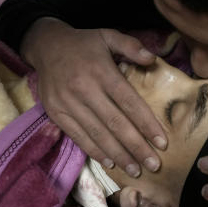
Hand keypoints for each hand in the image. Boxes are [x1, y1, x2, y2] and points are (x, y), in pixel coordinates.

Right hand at [21, 18, 166, 176]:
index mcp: (101, 71)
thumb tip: (153, 59)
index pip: (129, 102)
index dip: (146, 124)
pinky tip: (110, 163)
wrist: (45, 46)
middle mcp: (84, 89)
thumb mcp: (108, 35)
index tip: (162, 143)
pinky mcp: (56, 113)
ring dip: (118, 155)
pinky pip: (78, 136)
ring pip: (97, 134)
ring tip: (135, 170)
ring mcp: (68, 103)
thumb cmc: (83, 43)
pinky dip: (94, 151)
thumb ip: (131, 46)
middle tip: (153, 165)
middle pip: (115, 123)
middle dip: (136, 147)